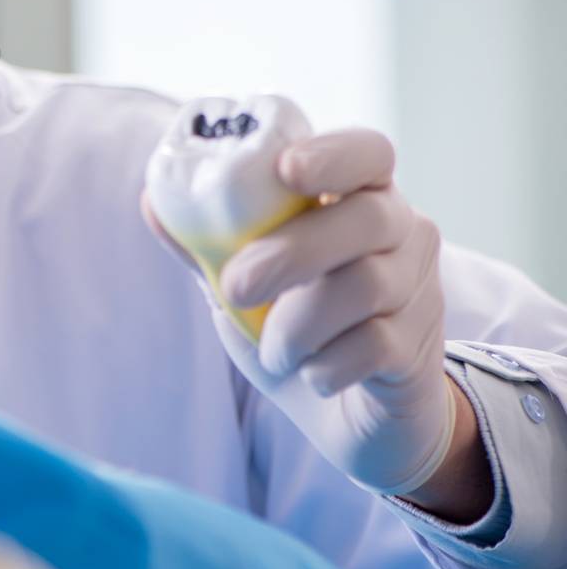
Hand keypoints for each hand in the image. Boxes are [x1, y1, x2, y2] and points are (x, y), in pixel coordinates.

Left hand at [143, 128, 490, 517]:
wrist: (349, 415)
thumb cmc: (292, 327)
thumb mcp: (244, 284)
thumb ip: (207, 245)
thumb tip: (150, 202)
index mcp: (357, 200)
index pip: (369, 153)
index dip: (334, 154)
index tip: (286, 170)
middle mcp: (403, 233)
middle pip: (367, 218)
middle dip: (292, 252)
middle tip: (236, 287)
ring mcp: (419, 289)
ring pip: (368, 284)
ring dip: (299, 324)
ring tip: (272, 350)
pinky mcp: (420, 348)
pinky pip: (377, 344)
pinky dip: (327, 364)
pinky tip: (310, 374)